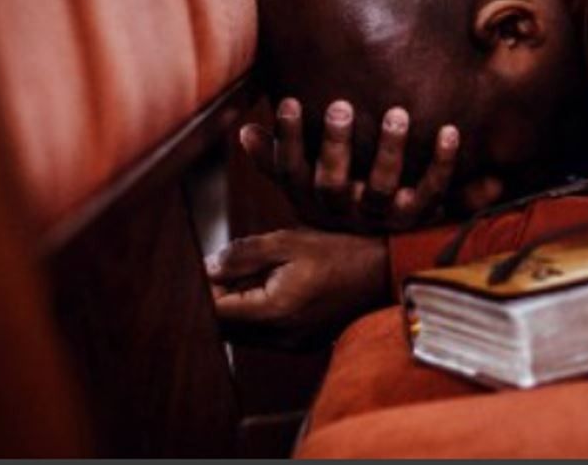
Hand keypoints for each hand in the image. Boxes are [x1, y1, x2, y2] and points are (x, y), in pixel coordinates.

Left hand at [206, 228, 388, 348]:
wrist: (386, 274)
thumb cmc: (341, 254)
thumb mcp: (289, 241)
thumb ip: (244, 254)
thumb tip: (207, 267)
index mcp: (276, 310)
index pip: (215, 313)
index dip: (201, 292)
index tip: (202, 271)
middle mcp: (281, 337)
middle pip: (224, 328)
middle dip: (217, 299)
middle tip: (226, 270)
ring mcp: (292, 345)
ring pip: (241, 334)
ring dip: (236, 308)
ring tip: (255, 277)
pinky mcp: (300, 345)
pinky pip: (262, 336)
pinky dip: (256, 315)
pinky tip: (272, 289)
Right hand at [239, 98, 502, 231]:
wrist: (385, 253)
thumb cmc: (339, 200)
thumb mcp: (304, 186)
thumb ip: (276, 160)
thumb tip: (244, 131)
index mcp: (314, 201)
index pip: (292, 173)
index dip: (288, 140)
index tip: (290, 102)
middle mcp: (345, 212)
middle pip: (333, 184)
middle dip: (334, 144)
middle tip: (340, 105)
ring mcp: (382, 217)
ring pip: (382, 187)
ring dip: (389, 150)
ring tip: (396, 113)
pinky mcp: (418, 216)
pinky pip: (433, 190)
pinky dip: (443, 162)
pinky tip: (450, 130)